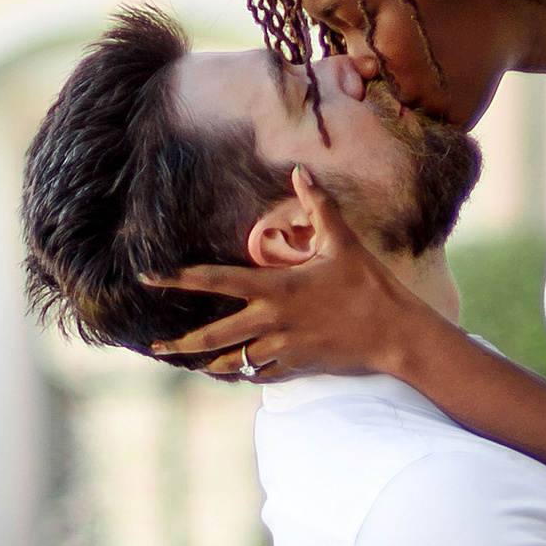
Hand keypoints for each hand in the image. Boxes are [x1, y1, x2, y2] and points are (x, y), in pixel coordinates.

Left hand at [147, 168, 415, 384]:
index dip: (179, 278)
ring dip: (212, 364)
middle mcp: (273, 320)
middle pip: (215, 335)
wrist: (396, 335)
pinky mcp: (300, 367)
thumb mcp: (344, 242)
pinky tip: (240, 375)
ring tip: (193, 366)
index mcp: (276, 287)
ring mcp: (284, 347)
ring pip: (236, 362)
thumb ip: (319, 206)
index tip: (149, 277)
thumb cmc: (371, 286)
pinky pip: (264, 375)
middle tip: (156, 345)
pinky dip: (250, 374)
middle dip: (182, 342)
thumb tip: (301, 170)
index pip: (216, 280)